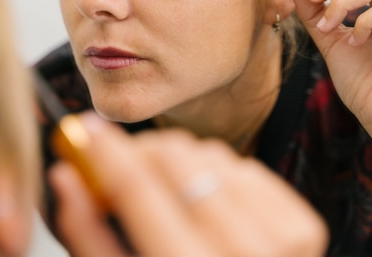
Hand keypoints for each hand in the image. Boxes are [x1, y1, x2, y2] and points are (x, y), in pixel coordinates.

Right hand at [49, 111, 327, 256]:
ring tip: (167, 189)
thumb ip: (89, 235)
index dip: (106, 152)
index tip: (86, 128)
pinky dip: (218, 172)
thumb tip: (67, 176)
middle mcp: (243, 255)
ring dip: (180, 162)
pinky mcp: (304, 227)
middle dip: (142, 151)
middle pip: (179, 161)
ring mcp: (283, 240)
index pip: (137, 190)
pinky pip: (246, 168)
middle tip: (126, 163)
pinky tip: (205, 197)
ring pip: (212, 156)